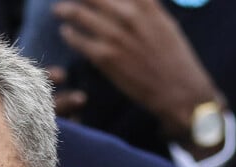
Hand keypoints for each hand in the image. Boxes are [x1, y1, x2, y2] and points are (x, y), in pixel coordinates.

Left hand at [53, 0, 222, 141]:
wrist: (177, 89)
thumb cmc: (173, 58)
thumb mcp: (165, 23)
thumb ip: (147, 8)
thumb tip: (131, 3)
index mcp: (147, 5)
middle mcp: (131, 16)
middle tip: (63, 1)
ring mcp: (117, 36)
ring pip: (83, 15)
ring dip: (67, 11)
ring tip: (58, 11)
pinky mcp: (107, 57)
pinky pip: (80, 41)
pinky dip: (70, 35)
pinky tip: (65, 32)